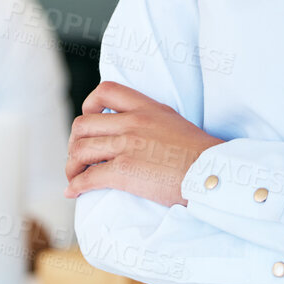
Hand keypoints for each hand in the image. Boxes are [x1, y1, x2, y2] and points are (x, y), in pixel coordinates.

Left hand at [65, 80, 222, 207]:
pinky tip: (74, 192)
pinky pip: (88, 177)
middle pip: (83, 124)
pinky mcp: (124, 171)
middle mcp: (132, 122)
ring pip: (80, 150)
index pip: (105, 91)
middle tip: (78, 157)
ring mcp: (127, 145)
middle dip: (75, 142)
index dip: (89, 105)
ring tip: (74, 177)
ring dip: (72, 166)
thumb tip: (135, 133)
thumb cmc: (199, 155)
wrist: (212, 173)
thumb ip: (151, 120)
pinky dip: (76, 185)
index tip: (89, 120)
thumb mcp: (173, 122)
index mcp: (146, 107)